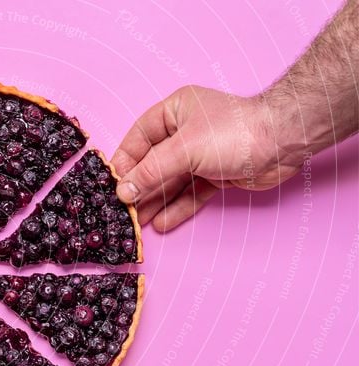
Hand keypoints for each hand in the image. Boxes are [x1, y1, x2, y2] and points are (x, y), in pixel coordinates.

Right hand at [111, 85, 302, 231]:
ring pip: (170, 181)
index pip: (138, 139)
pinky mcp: (215, 175)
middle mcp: (184, 132)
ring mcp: (200, 155)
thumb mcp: (183, 150)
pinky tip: (162, 223)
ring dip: (155, 202)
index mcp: (173, 112)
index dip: (124, 162)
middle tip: (122, 210)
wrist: (283, 143)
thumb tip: (123, 192)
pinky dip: (177, 208)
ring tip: (137, 223)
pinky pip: (189, 193)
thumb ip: (150, 172)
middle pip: (153, 163)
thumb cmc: (233, 133)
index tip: (110, 185)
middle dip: (139, 188)